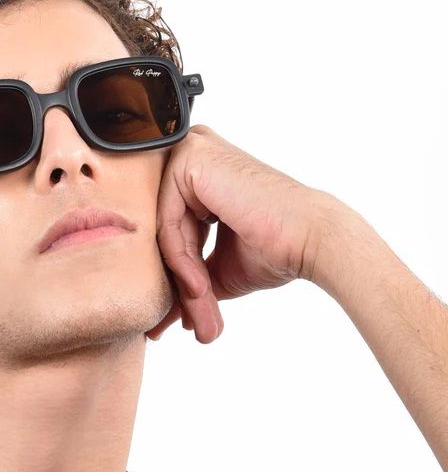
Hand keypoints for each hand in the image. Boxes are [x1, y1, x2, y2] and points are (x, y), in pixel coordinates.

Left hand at [146, 123, 337, 342]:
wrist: (311, 240)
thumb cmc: (273, 252)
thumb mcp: (215, 270)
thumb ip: (185, 281)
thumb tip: (160, 321)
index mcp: (199, 173)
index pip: (168, 228)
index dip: (174, 275)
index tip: (176, 316)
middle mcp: (191, 154)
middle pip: (162, 229)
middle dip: (175, 280)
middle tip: (185, 319)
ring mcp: (189, 151)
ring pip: (162, 229)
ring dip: (180, 275)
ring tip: (200, 302)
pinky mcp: (189, 158)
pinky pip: (166, 220)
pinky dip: (179, 258)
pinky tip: (199, 283)